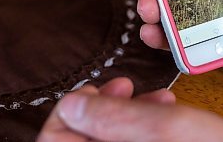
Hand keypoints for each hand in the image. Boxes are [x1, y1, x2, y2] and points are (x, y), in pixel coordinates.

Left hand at [37, 77, 222, 141]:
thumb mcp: (167, 128)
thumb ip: (114, 117)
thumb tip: (71, 103)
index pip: (54, 141)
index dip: (70, 110)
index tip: (98, 88)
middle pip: (78, 140)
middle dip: (103, 107)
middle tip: (126, 85)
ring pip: (107, 140)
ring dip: (126, 114)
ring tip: (156, 96)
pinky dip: (142, 126)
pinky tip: (164, 110)